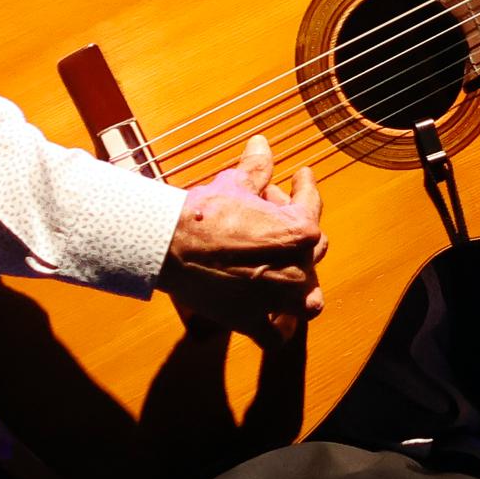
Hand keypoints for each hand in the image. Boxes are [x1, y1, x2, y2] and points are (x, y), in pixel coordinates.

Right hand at [162, 133, 325, 343]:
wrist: (168, 244)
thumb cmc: (203, 213)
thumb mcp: (235, 185)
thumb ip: (256, 166)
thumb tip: (262, 143)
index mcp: (299, 232)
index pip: (311, 206)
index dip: (303, 188)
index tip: (301, 176)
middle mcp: (298, 268)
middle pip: (311, 251)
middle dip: (292, 231)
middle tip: (269, 213)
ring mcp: (278, 299)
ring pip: (307, 299)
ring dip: (301, 287)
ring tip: (286, 274)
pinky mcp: (253, 320)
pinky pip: (276, 335)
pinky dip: (279, 329)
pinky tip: (278, 321)